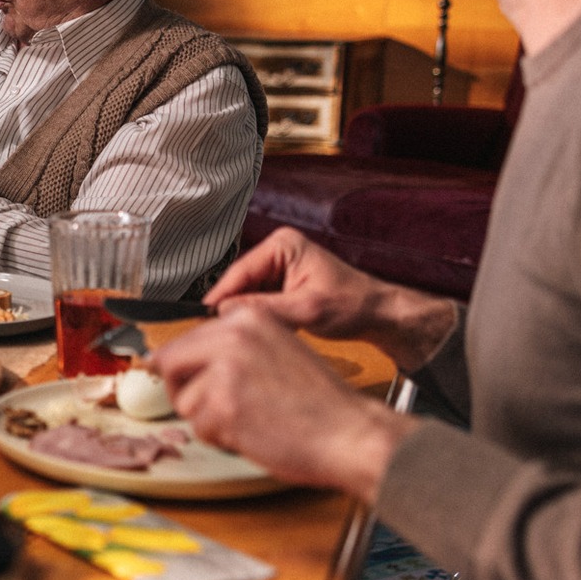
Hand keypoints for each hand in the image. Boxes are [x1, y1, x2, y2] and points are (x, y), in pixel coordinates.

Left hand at [150, 301, 414, 504]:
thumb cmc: (320, 402)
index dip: (187, 369)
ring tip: (250, 421)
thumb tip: (169, 360)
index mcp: (247, 316)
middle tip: (217, 409)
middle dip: (186, 391)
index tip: (194, 381)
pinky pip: (199, 428)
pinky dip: (222, 439)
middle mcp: (232, 335)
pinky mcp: (224, 405)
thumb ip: (231, 349)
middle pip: (170, 364)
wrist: (351, 432)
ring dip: (209, 420)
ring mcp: (226, 369)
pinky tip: (255, 433)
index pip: (184, 339)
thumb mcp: (276, 351)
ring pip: (183, 400)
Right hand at [204, 227, 457, 372]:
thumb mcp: (306, 309)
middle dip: (233, 307)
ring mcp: (279, 267)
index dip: (220, 296)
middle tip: (221, 333)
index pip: (240, 271)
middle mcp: (278, 251)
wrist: (378, 314)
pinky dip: (257, 317)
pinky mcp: (281, 284)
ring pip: (246, 294)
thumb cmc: (353, 304)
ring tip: (243, 335)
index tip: (203, 318)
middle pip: (239, 282)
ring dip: (246, 314)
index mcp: (283, 244)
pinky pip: (258, 301)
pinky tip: (259, 332)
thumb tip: (226, 312)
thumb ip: (265, 308)